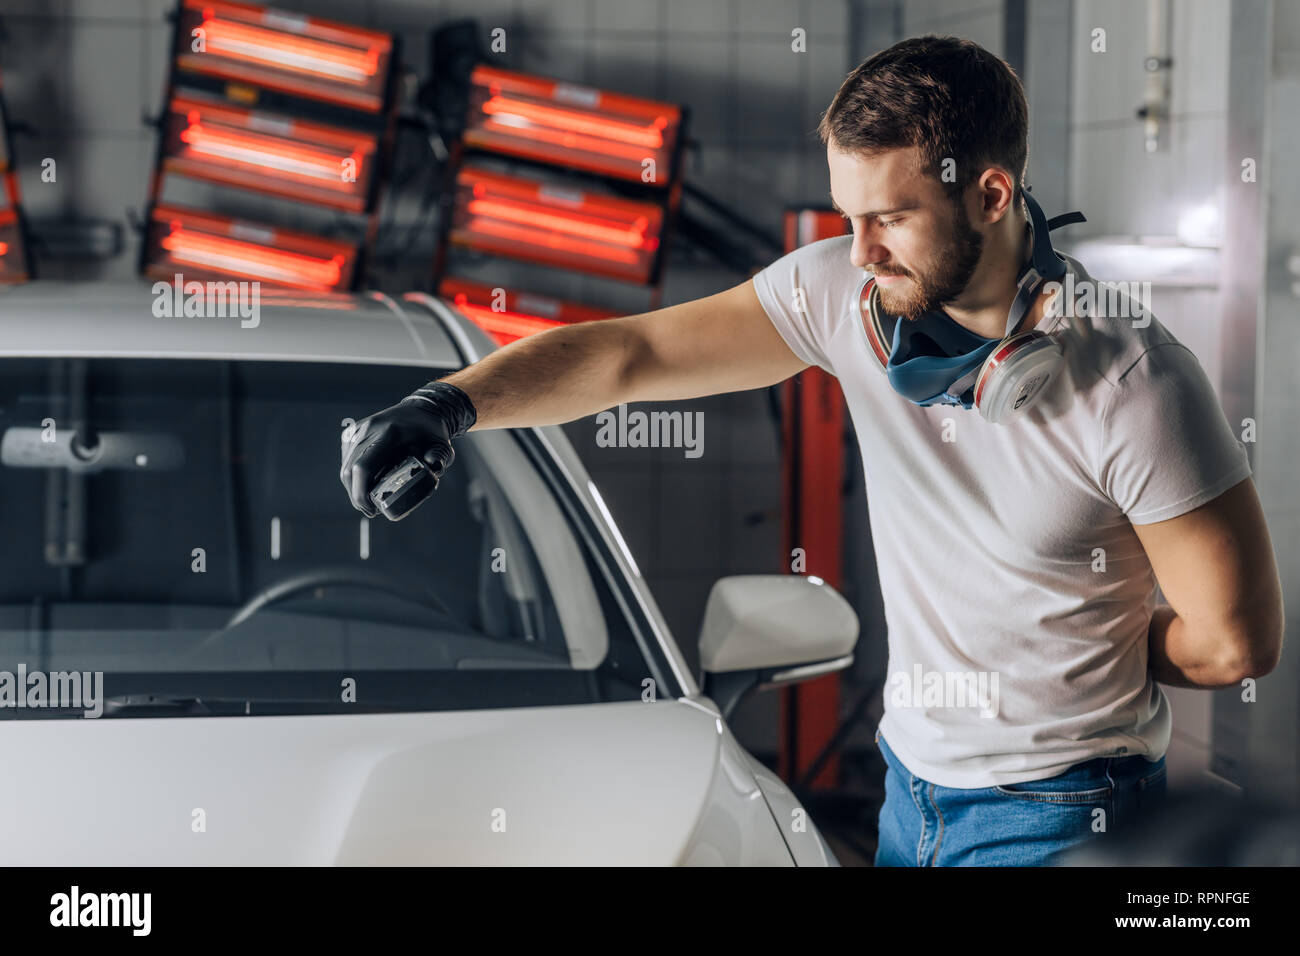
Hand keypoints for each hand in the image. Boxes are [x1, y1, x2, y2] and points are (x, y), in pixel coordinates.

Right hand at [340, 381, 476, 517]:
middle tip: (370, 510)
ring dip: (352, 486)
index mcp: (388, 433)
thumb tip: (432, 466)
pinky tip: (365, 483)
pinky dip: (352, 474)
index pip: (363, 467)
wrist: (421, 409)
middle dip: (356, 495)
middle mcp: (369, 429)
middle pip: (349, 470)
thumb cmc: (431, 432)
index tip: (371, 510)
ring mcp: (358, 429)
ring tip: (367, 500)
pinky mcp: (353, 432)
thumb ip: (440, 457)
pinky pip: (347, 458)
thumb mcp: (442, 445)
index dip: (361, 493)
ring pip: (346, 465)